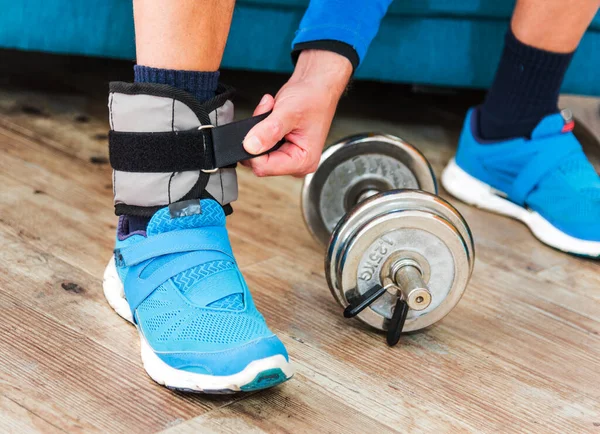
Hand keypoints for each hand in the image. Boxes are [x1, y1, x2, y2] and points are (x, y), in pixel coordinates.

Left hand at [242, 49, 351, 176]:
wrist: (317, 86)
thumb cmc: (313, 98)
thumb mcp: (288, 112)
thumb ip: (268, 131)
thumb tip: (250, 146)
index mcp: (303, 161)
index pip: (264, 167)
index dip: (254, 149)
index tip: (258, 128)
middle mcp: (295, 163)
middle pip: (258, 160)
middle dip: (257, 135)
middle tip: (269, 114)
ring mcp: (286, 155)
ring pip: (255, 150)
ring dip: (257, 128)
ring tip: (272, 110)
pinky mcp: (279, 147)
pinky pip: (257, 142)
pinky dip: (259, 125)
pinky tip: (271, 113)